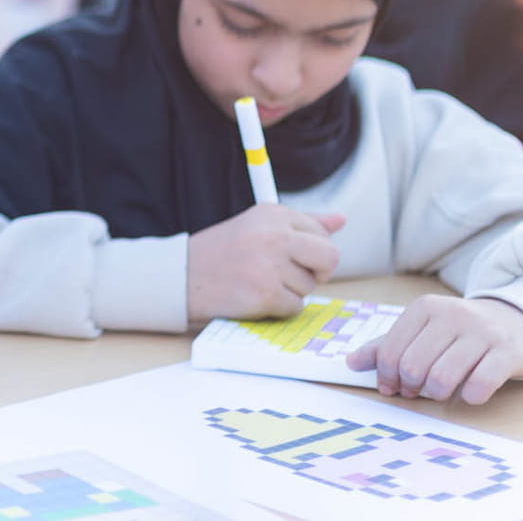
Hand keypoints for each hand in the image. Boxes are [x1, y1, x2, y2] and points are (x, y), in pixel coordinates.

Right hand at [187, 205, 344, 323]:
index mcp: (274, 213)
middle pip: (330, 258)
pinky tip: (253, 296)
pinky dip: (277, 308)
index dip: (309, 252)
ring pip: (310, 287)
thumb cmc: (222, 252)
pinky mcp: (265, 293)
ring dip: (289, 291)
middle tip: (287, 274)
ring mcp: (270, 265)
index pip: (323, 235)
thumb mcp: (259, 226)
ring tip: (257, 281)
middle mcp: (274, 235)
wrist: (181, 277)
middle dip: (316, 272)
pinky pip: (294, 308)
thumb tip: (341, 219)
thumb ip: (303, 224)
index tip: (284, 255)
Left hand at [348, 295, 522, 403]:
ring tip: (438, 393)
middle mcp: (453, 314)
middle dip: (409, 387)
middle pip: (414, 366)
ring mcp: (482, 331)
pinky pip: (480, 383)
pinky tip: (468, 394)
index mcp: (425, 307)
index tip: (390, 388)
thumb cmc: (458, 332)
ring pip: (442, 377)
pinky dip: (470, 396)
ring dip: (436, 394)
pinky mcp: (507, 351)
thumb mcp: (421, 331)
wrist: (514, 322)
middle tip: (414, 392)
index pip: (391, 350)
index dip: (386, 376)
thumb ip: (387, 346)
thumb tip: (350, 363)